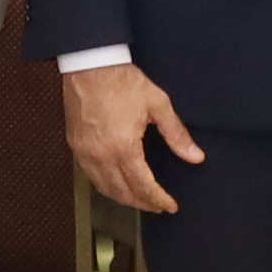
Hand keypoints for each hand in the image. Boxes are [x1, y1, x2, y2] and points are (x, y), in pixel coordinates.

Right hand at [64, 56, 205, 215]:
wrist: (89, 64)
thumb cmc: (121, 81)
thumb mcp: (157, 104)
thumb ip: (177, 135)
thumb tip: (196, 157)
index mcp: (124, 148)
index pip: (143, 186)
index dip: (159, 200)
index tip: (170, 206)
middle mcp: (101, 155)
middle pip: (122, 192)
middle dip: (142, 203)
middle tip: (157, 206)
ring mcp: (85, 152)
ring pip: (104, 187)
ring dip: (123, 198)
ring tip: (139, 199)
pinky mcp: (75, 145)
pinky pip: (90, 175)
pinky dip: (105, 185)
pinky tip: (115, 183)